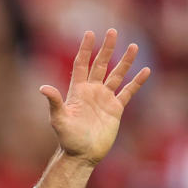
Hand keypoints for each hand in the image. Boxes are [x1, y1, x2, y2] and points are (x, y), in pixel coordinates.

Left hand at [40, 29, 149, 165]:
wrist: (81, 155)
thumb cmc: (67, 138)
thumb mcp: (59, 119)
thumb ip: (54, 102)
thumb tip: (42, 87)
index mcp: (77, 91)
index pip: (81, 65)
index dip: (85, 50)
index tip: (90, 34)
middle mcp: (91, 92)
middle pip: (100, 65)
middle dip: (106, 49)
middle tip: (112, 32)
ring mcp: (104, 99)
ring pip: (116, 75)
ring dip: (124, 62)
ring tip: (133, 46)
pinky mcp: (115, 109)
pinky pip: (128, 92)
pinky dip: (136, 82)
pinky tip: (144, 71)